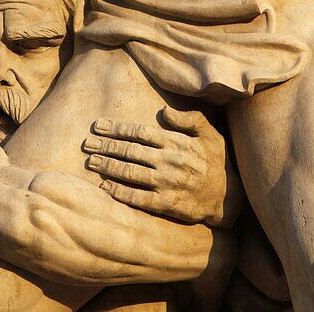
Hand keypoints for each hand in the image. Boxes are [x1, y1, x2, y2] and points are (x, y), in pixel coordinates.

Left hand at [83, 107, 236, 225]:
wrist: (226, 194)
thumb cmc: (215, 159)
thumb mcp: (209, 132)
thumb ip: (188, 118)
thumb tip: (164, 111)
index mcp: (175, 142)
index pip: (139, 132)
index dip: (117, 128)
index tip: (98, 126)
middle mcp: (167, 161)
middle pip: (130, 152)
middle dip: (106, 147)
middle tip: (87, 144)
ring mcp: (165, 183)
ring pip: (130, 173)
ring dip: (108, 167)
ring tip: (91, 162)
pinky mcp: (165, 203)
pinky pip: (137, 198)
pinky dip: (119, 192)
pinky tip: (105, 187)